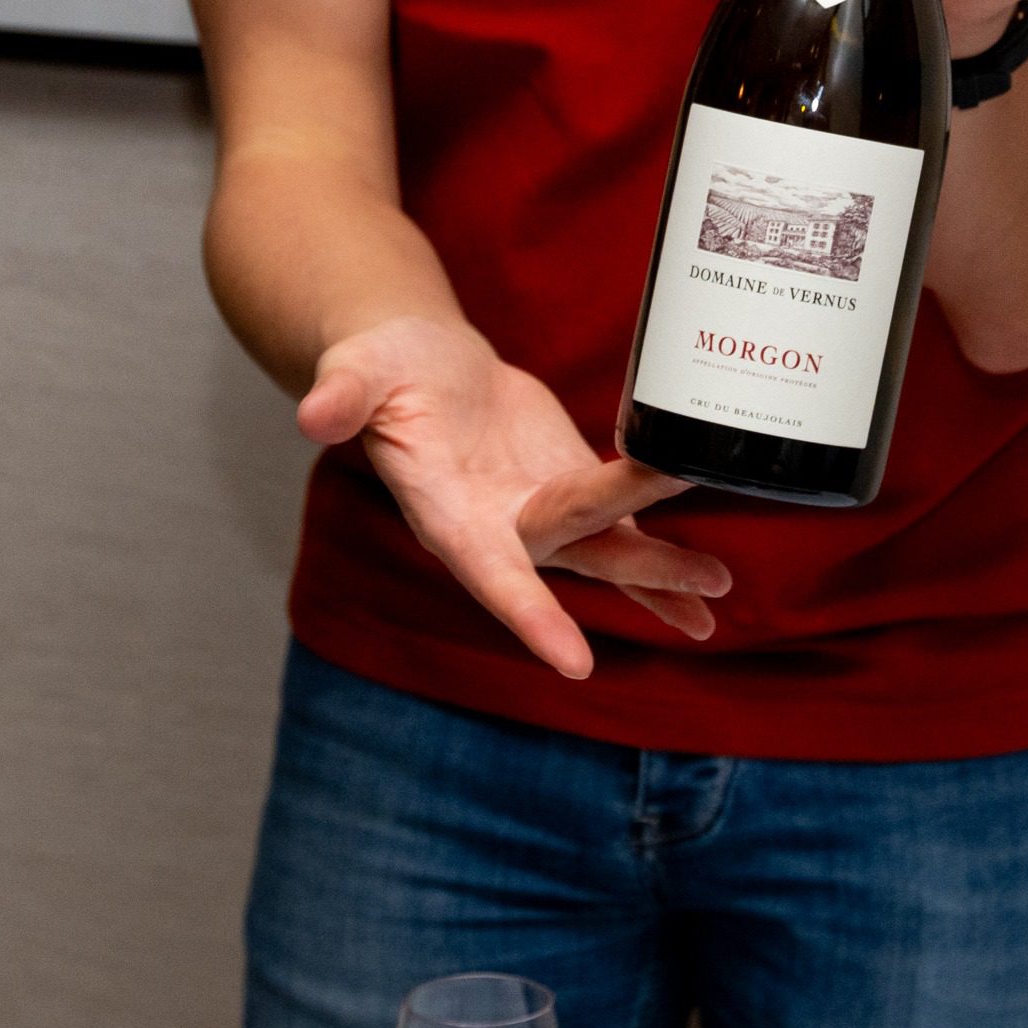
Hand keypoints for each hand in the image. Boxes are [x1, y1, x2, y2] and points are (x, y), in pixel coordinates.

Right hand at [300, 317, 733, 678]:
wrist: (417, 364)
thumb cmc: (379, 370)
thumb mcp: (355, 373)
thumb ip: (340, 396)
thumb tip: (312, 414)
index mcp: (445, 513)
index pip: (490, 574)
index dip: (531, 617)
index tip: (573, 662)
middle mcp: (497, 528)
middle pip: (574, 550)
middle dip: (637, 572)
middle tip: (701, 587)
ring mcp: (538, 514)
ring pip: (608, 551)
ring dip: (662, 575)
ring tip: (716, 596)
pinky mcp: (569, 486)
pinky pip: (624, 528)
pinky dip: (664, 556)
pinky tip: (710, 585)